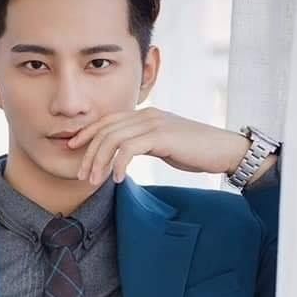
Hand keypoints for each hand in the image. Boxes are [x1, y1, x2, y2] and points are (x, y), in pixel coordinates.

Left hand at [66, 107, 250, 183]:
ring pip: (114, 139)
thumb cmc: (195, 151)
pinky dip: (119, 164)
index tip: (72, 149)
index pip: (108, 120)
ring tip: (94, 181)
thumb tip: (124, 157)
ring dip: (100, 161)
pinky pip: (130, 148)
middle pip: (106, 130)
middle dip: (89, 153)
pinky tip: (117, 179)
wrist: (224, 150)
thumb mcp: (163, 145)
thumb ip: (143, 145)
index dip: (87, 133)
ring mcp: (154, 123)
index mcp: (145, 115)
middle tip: (81, 175)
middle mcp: (147, 115)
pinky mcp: (162, 136)